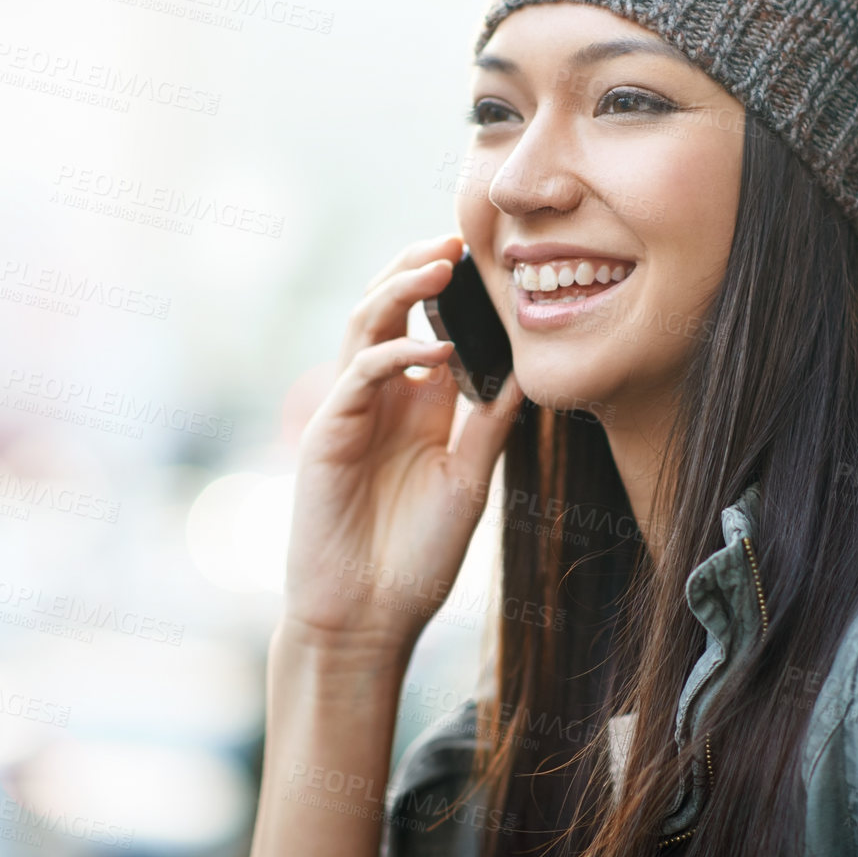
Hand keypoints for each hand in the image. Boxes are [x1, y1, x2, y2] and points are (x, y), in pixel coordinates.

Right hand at [281, 233, 523, 657]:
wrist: (367, 617)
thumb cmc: (416, 557)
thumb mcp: (469, 478)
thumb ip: (490, 423)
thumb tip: (529, 371)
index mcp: (415, 406)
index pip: (430, 327)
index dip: (452, 292)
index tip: (489, 261)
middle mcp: (380, 399)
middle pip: (388, 311)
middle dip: (416, 269)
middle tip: (454, 239)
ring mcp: (350, 412)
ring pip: (364, 327)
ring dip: (399, 290)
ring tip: (439, 265)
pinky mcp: (328, 433)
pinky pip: (359, 374)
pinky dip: (394, 352)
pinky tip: (434, 348)